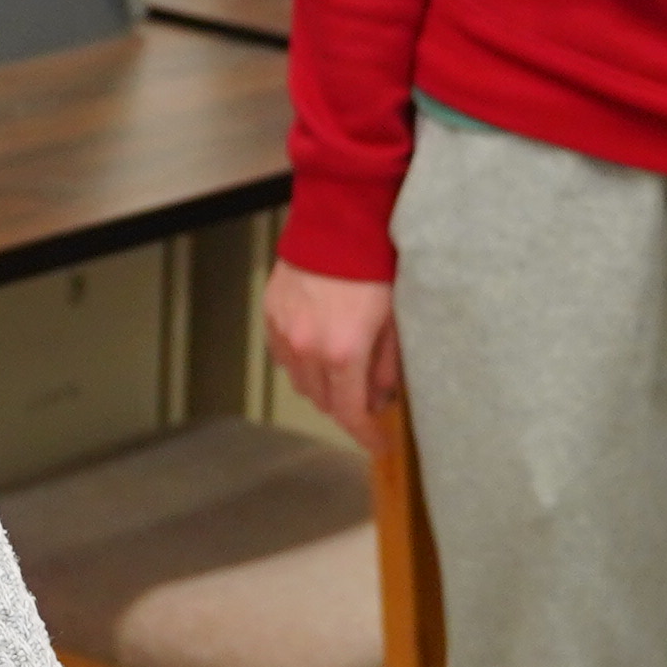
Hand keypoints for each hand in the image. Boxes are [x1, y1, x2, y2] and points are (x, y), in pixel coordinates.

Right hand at [264, 268, 402, 440]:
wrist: (338, 223)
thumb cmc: (374, 267)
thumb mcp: (394, 320)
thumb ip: (387, 366)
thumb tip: (381, 398)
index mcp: (343, 353)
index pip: (350, 413)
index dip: (365, 434)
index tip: (378, 444)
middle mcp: (307, 349)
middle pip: (323, 401)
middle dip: (346, 406)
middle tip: (368, 399)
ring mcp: (284, 331)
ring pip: (300, 381)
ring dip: (322, 385)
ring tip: (343, 370)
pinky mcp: (271, 313)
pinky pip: (283, 354)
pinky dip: (301, 361)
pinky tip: (319, 347)